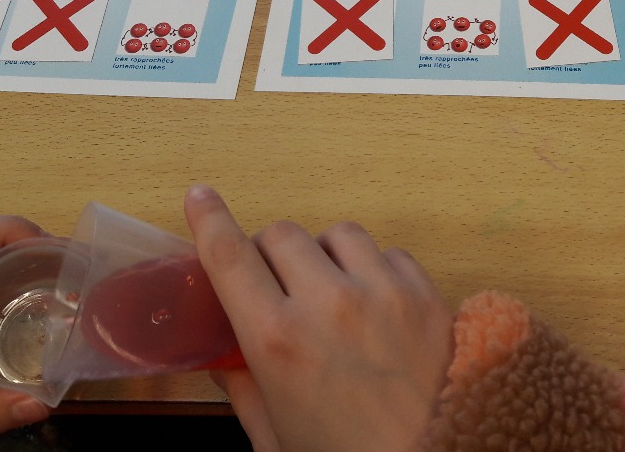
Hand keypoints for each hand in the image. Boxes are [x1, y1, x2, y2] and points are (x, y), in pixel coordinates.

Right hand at [184, 185, 453, 451]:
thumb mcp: (274, 438)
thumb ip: (243, 388)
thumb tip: (222, 355)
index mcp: (277, 341)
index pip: (229, 257)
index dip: (209, 220)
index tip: (200, 197)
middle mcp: (327, 304)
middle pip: (282, 234)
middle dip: (270, 253)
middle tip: (276, 284)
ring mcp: (381, 292)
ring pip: (337, 233)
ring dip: (325, 255)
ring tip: (331, 291)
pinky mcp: (424, 293)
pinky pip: (388, 252)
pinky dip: (375, 269)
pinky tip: (375, 304)